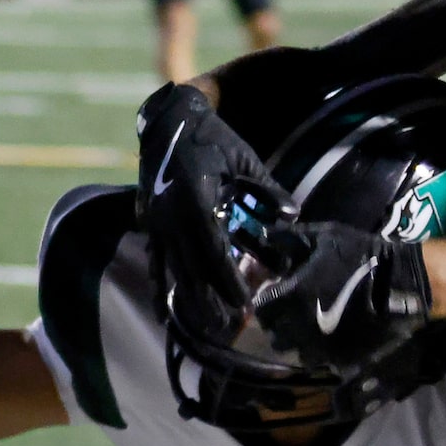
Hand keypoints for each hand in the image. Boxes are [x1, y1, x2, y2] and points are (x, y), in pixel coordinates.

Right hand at [135, 81, 278, 324]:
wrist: (168, 120)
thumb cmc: (211, 137)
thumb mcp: (243, 159)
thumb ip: (268, 189)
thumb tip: (295, 216)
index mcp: (195, 198)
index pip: (214, 249)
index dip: (229, 278)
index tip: (245, 301)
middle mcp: (171, 214)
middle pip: (194, 267)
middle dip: (213, 297)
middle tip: (232, 324)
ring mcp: (156, 220)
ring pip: (174, 269)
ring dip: (190, 299)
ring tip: (208, 325)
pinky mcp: (149, 222)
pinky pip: (155, 261)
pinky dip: (159, 288)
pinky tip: (162, 316)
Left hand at [248, 220, 432, 367]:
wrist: (399, 284)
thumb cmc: (360, 256)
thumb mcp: (325, 237)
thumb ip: (290, 237)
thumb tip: (265, 234)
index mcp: (292, 296)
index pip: (261, 308)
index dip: (267, 301)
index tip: (277, 293)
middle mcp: (300, 326)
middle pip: (275, 336)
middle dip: (280, 324)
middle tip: (293, 311)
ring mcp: (320, 346)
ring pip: (296, 352)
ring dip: (299, 341)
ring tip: (312, 327)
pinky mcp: (340, 359)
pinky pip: (321, 361)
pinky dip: (321, 351)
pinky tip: (331, 337)